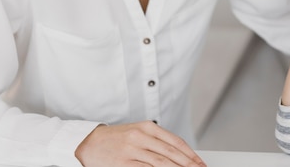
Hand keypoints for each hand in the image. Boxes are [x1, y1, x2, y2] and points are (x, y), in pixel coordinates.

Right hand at [75, 122, 205, 166]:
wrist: (88, 142)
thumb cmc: (116, 138)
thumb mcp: (139, 132)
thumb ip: (158, 141)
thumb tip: (179, 155)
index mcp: (148, 127)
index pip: (176, 142)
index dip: (191, 154)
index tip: (200, 163)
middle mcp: (141, 137)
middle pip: (171, 153)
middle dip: (188, 164)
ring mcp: (132, 150)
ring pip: (161, 163)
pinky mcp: (123, 163)